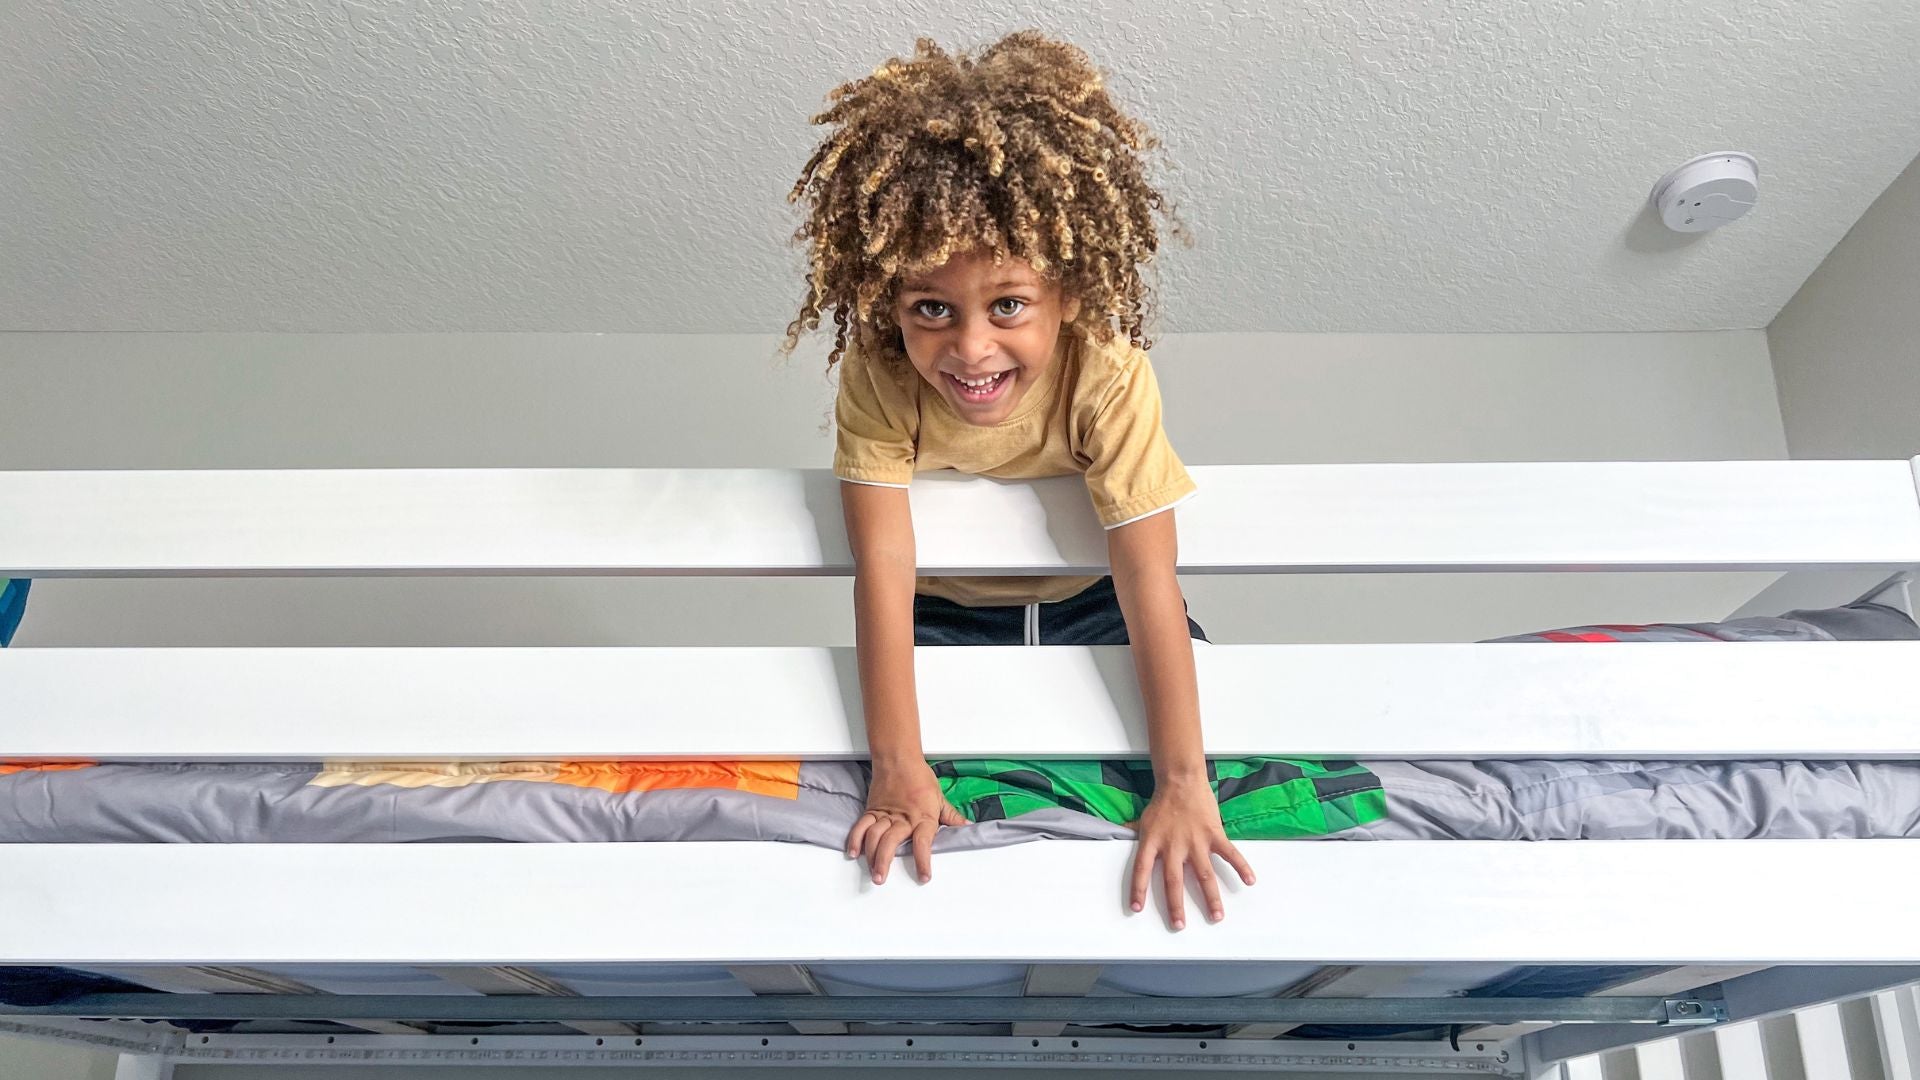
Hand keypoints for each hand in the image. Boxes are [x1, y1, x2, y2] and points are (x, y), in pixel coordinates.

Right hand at [847, 759, 967, 884]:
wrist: (899, 759)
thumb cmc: (920, 778)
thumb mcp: (939, 798)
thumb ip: (951, 817)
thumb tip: (967, 827)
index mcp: (922, 817)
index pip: (923, 842)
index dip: (923, 860)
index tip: (924, 876)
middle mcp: (903, 818)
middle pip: (891, 842)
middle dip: (884, 862)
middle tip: (881, 879)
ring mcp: (885, 815)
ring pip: (874, 837)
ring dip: (871, 856)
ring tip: (872, 872)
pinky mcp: (872, 811)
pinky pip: (861, 826)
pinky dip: (855, 839)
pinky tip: (854, 852)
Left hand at [1128, 778, 1255, 929]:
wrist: (1181, 780)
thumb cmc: (1162, 801)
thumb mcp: (1143, 819)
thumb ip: (1132, 832)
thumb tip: (1116, 834)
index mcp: (1153, 842)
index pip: (1141, 869)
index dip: (1138, 889)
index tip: (1136, 908)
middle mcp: (1173, 846)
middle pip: (1173, 881)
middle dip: (1176, 905)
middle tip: (1179, 925)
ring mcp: (1195, 841)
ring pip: (1203, 875)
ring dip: (1211, 897)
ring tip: (1216, 915)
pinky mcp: (1214, 834)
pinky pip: (1229, 853)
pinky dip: (1240, 867)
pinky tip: (1249, 881)